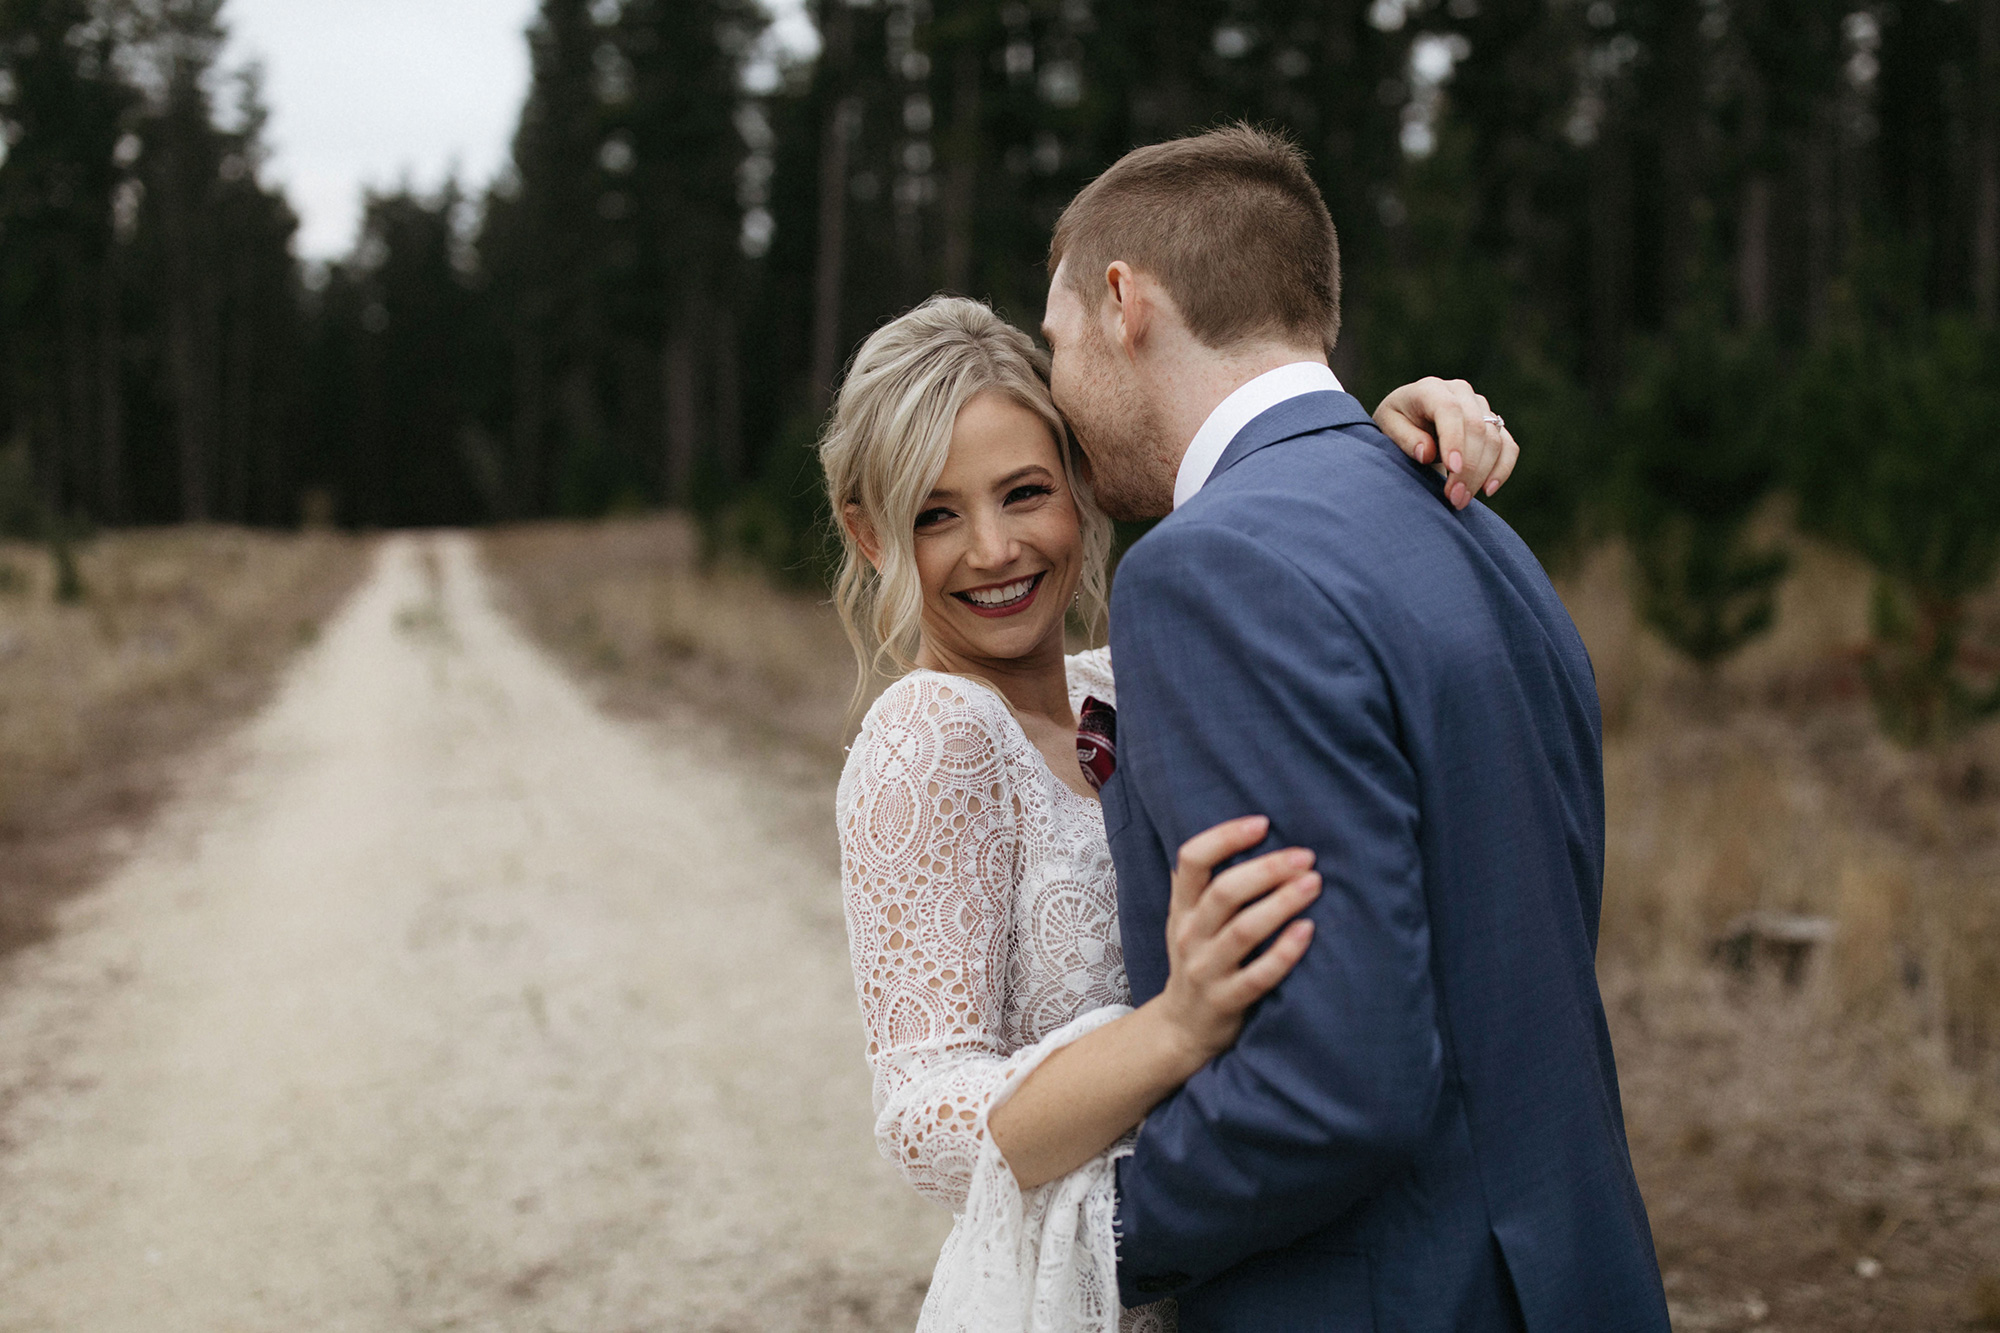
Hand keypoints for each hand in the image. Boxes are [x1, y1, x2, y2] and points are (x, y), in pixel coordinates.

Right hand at [1154, 815, 1318, 1070]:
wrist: (1182, 1027)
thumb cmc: (1200, 959)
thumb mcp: (1189, 919)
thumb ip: (1209, 884)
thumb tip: (1257, 833)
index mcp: (1182, 908)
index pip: (1192, 860)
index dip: (1225, 837)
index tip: (1263, 823)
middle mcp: (1189, 934)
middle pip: (1224, 892)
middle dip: (1268, 869)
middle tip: (1305, 856)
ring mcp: (1205, 970)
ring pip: (1243, 931)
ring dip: (1281, 904)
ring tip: (1315, 883)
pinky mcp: (1226, 1001)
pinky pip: (1259, 976)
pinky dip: (1285, 952)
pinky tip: (1309, 930)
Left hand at [1372, 377, 1520, 510]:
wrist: (1409, 418)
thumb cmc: (1396, 423)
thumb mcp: (1387, 428)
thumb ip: (1405, 438)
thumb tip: (1427, 452)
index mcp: (1430, 389)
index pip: (1450, 411)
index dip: (1454, 439)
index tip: (1453, 468)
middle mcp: (1460, 392)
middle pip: (1477, 428)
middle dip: (1468, 467)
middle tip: (1454, 498)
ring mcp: (1480, 407)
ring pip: (1494, 439)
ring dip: (1482, 474)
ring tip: (1460, 500)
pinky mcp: (1494, 424)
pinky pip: (1508, 446)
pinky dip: (1502, 469)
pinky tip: (1488, 490)